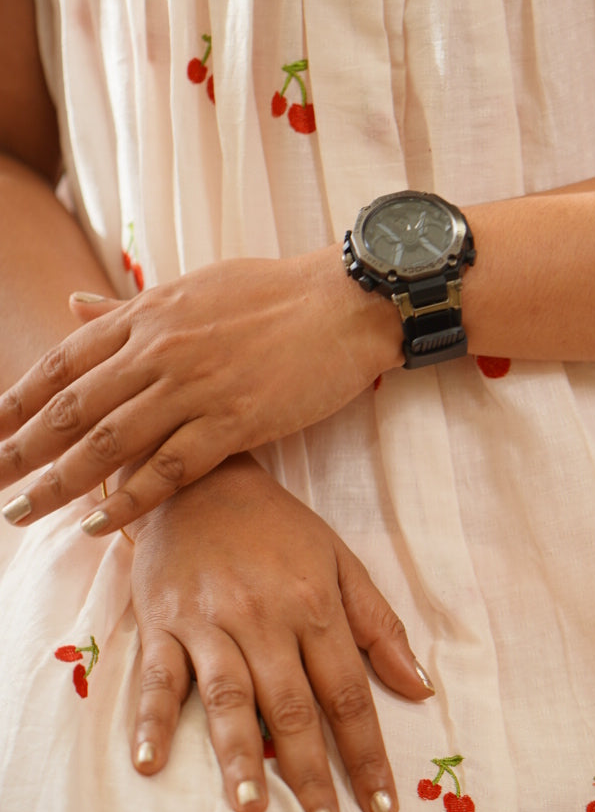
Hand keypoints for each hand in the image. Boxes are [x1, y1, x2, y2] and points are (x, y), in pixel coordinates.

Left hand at [0, 250, 402, 530]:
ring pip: (109, 442)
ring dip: (60, 482)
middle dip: (21, 450)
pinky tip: (97, 523)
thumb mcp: (190, 287)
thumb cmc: (274, 294)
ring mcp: (194, 386)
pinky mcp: (234, 421)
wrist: (345, 303)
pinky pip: (168, 469)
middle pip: (72, 408)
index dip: (17, 402)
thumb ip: (128, 308)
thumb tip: (73, 306)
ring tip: (21, 512)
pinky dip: (129, 499)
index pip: (63, 364)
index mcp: (146, 315)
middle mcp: (158, 350)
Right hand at [129, 454, 432, 811]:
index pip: (348, 694)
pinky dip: (152, 721)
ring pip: (229, 699)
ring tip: (254, 809)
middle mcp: (263, 619)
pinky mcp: (161, 623)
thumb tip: (420, 689)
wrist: (200, 478)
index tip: (382, 806)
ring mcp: (208, 623)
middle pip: (294, 707)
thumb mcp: (341, 563)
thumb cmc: (279, 529)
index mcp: (314, 607)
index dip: (368, 752)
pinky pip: (157, 678)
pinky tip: (151, 763)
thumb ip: (380, 627)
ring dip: (240, 757)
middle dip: (313, 772)